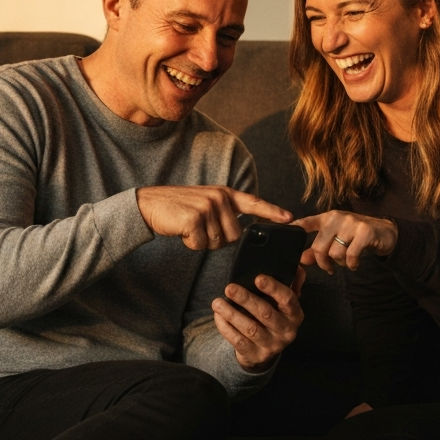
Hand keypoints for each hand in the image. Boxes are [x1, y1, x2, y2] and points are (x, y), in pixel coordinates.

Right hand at [136, 186, 291, 249]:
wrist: (149, 204)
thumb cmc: (178, 208)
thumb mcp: (205, 203)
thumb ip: (224, 212)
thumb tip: (239, 234)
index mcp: (225, 193)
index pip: (254, 202)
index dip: (273, 212)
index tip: (290, 219)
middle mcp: (219, 197)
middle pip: (235, 235)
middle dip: (218, 239)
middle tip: (199, 227)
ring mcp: (207, 207)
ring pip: (218, 242)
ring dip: (202, 242)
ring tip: (189, 226)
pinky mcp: (194, 218)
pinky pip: (201, 245)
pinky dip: (191, 243)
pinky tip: (182, 231)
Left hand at [212, 267, 305, 370]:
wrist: (266, 351)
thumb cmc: (274, 317)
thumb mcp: (284, 303)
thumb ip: (291, 284)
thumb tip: (297, 267)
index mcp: (295, 314)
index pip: (287, 299)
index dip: (273, 288)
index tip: (257, 278)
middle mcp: (286, 331)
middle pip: (265, 313)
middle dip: (246, 299)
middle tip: (229, 288)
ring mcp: (271, 345)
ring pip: (250, 328)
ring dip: (232, 313)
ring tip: (217, 302)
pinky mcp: (255, 355)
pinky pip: (238, 341)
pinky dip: (226, 327)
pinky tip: (218, 316)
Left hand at [293, 210, 397, 272]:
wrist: (386, 232)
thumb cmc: (357, 236)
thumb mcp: (337, 240)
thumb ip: (318, 249)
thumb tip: (302, 259)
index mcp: (328, 218)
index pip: (307, 222)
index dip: (295, 227)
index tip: (286, 232)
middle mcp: (337, 218)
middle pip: (319, 246)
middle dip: (323, 262)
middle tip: (329, 268)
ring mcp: (351, 223)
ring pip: (335, 252)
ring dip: (339, 263)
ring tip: (345, 262)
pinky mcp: (364, 232)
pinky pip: (350, 255)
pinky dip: (352, 264)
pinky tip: (354, 264)